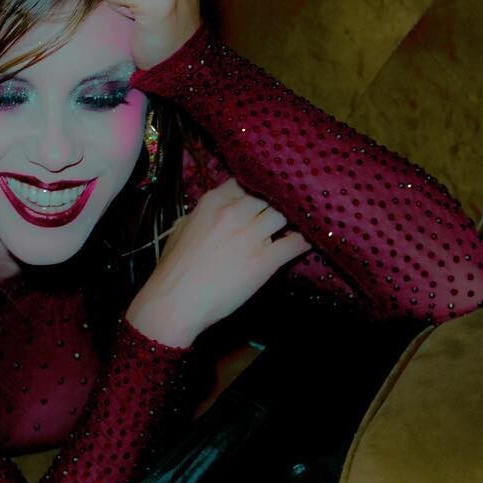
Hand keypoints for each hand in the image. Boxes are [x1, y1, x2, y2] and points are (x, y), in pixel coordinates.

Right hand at [125, 178, 311, 347]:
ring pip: (285, 214)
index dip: (258, 186)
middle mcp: (236, 212)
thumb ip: (201, 215)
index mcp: (214, 201)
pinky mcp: (266, 259)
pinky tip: (310, 240)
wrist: (175, 301)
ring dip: (293, 219)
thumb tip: (211, 212)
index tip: (264, 193)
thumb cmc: (172, 269)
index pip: (246, 181)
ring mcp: (252, 234)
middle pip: (269, 195)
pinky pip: (295, 243)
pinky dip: (304, 240)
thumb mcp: (181, 229)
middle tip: (286, 207)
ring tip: (299, 223)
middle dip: (277, 202)